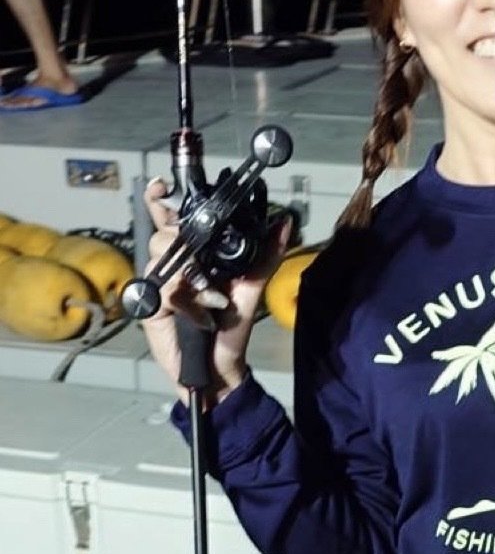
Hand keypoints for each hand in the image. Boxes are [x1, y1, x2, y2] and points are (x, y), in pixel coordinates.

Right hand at [139, 178, 290, 405]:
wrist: (219, 367)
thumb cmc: (232, 327)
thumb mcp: (252, 288)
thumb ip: (265, 255)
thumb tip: (284, 222)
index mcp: (196, 253)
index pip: (173, 216)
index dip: (163, 198)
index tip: (162, 186)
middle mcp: (175, 262)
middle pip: (165, 232)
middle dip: (182, 239)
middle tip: (201, 259)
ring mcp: (161, 282)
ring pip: (161, 255)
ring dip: (189, 274)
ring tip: (212, 298)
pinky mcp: (152, 303)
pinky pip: (163, 288)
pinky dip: (185, 301)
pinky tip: (201, 315)